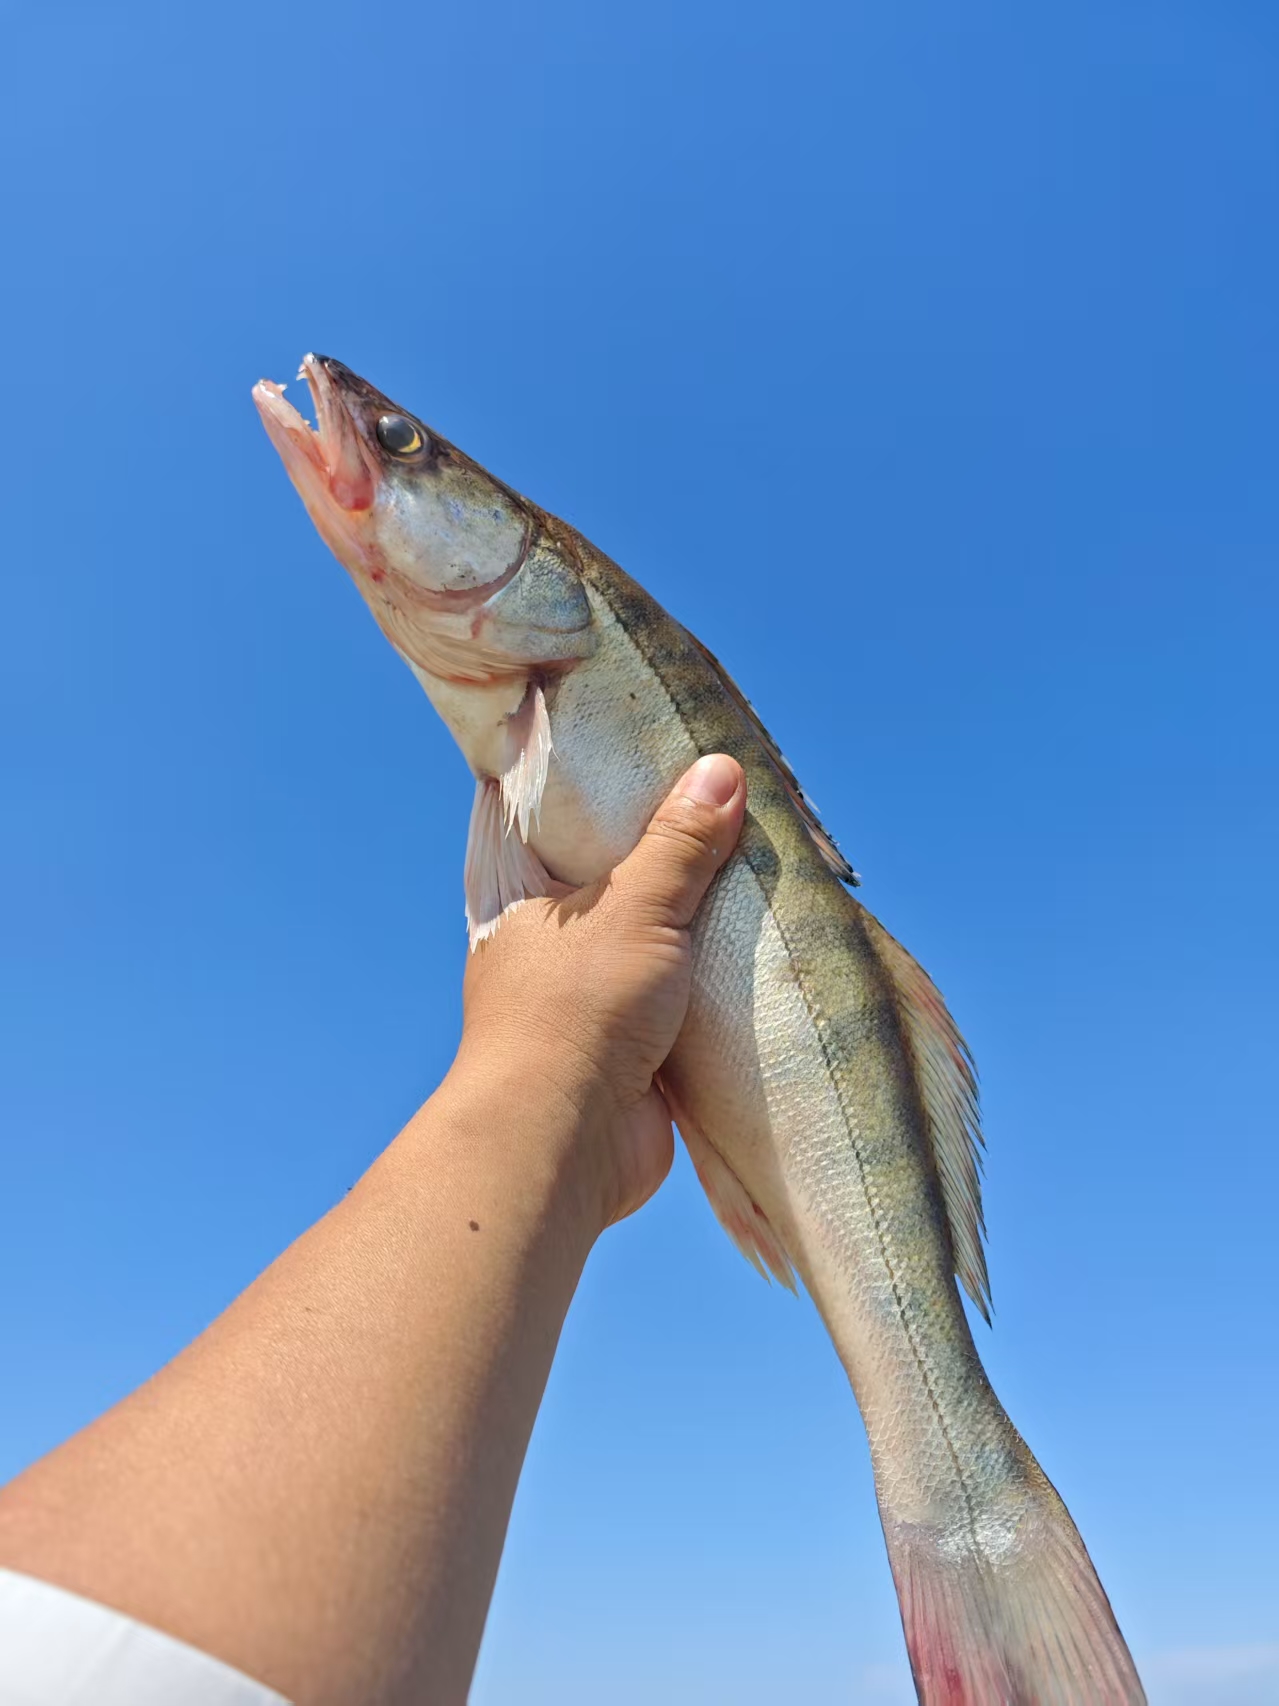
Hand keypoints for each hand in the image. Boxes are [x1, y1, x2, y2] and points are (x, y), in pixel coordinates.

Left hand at [452, 753, 745, 1231]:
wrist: (567, 1144)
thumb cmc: (576, 1011)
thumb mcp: (636, 908)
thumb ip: (679, 844)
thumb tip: (721, 769)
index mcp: (525, 900)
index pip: (561, 823)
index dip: (610, 791)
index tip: (664, 754)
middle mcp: (553, 945)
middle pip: (622, 883)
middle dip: (673, 857)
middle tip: (735, 809)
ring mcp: (593, 999)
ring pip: (657, 942)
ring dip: (701, 924)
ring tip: (763, 868)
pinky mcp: (634, 1048)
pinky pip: (683, 997)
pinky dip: (716, 980)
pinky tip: (763, 946)